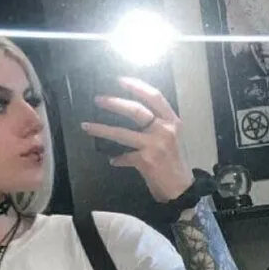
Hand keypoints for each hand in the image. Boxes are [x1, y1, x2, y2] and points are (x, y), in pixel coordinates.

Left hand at [82, 77, 193, 202]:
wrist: (181, 190)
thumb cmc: (174, 163)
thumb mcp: (171, 139)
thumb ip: (156, 126)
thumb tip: (132, 116)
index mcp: (172, 121)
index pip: (155, 97)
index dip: (137, 86)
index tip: (121, 80)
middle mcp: (165, 130)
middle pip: (135, 111)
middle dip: (114, 103)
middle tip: (98, 99)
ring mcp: (155, 145)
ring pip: (122, 133)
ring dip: (102, 129)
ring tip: (87, 126)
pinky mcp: (146, 160)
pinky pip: (124, 157)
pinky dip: (118, 159)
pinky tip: (113, 161)